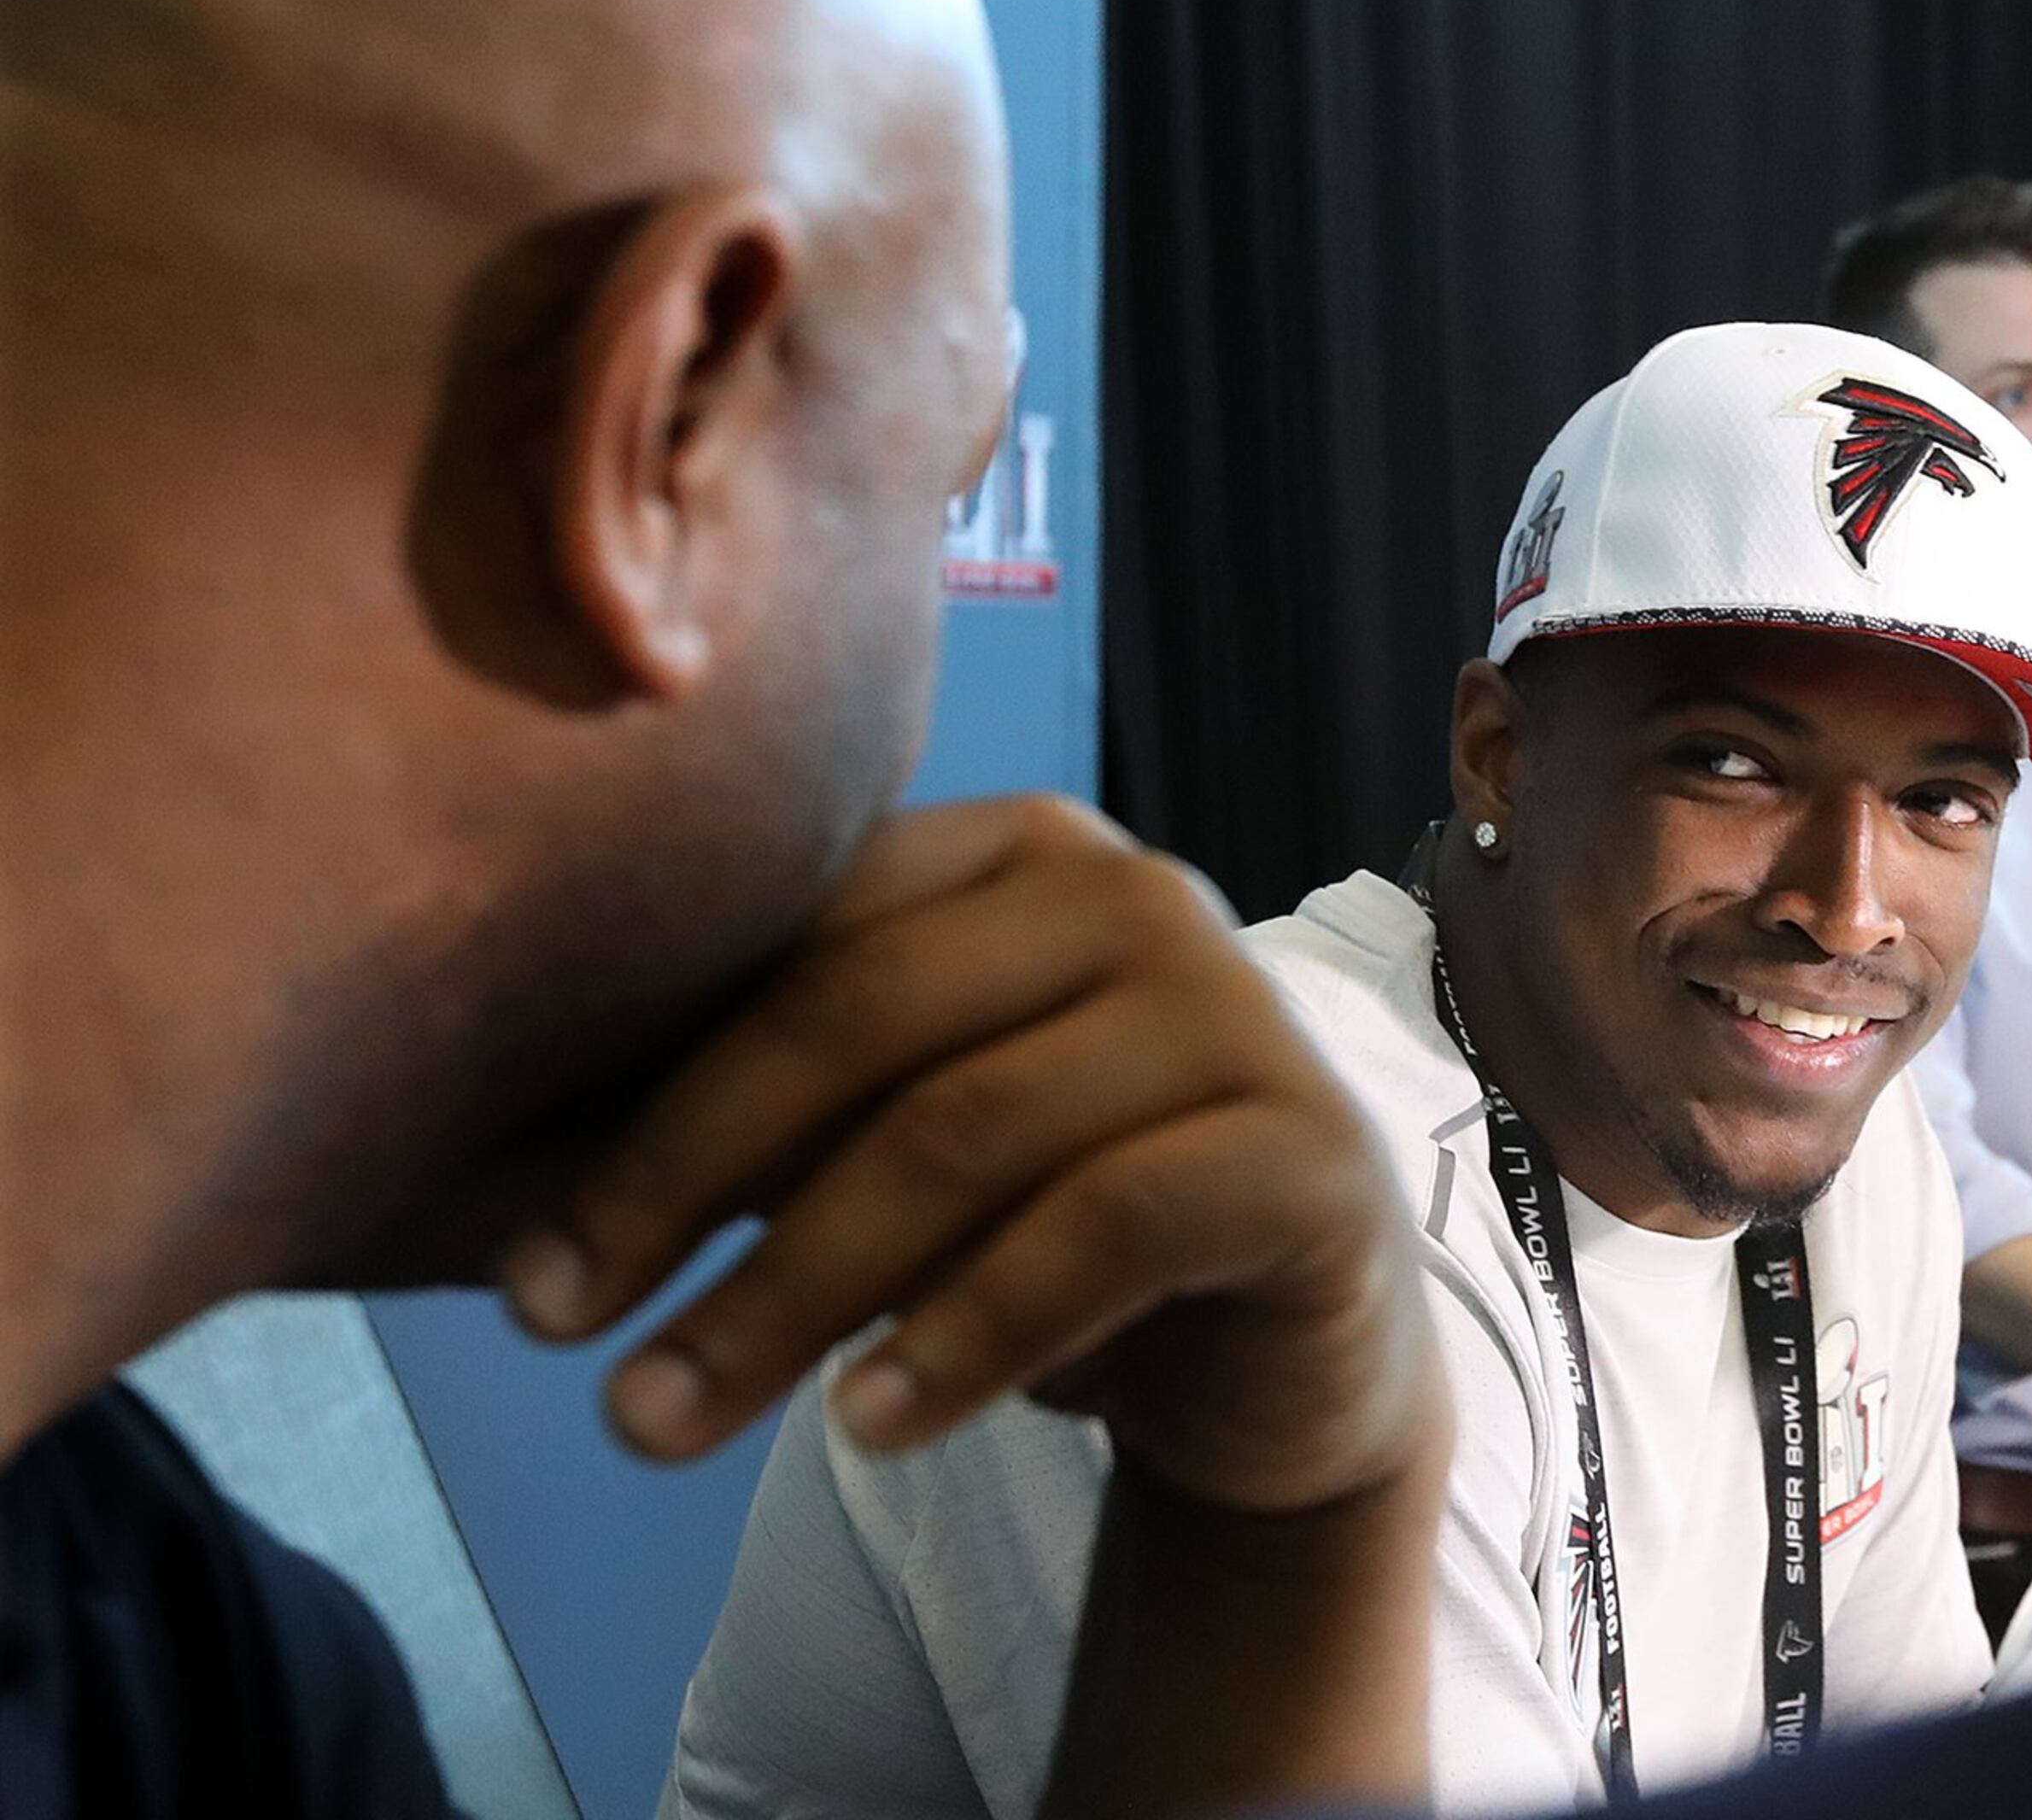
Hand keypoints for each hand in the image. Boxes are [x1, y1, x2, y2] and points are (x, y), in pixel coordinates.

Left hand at [494, 794, 1445, 1517]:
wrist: (1289, 1348)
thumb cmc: (1058, 1223)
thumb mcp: (892, 1152)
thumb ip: (750, 1123)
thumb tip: (479, 1167)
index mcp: (1017, 849)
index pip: (796, 942)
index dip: (636, 1096)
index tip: (519, 1267)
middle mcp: (1137, 893)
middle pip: (860, 1020)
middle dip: (681, 1188)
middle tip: (554, 1338)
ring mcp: (1238, 1011)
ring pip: (963, 1134)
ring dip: (787, 1294)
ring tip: (663, 1420)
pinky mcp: (1306, 1150)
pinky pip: (1101, 1230)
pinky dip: (962, 1334)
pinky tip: (865, 1428)